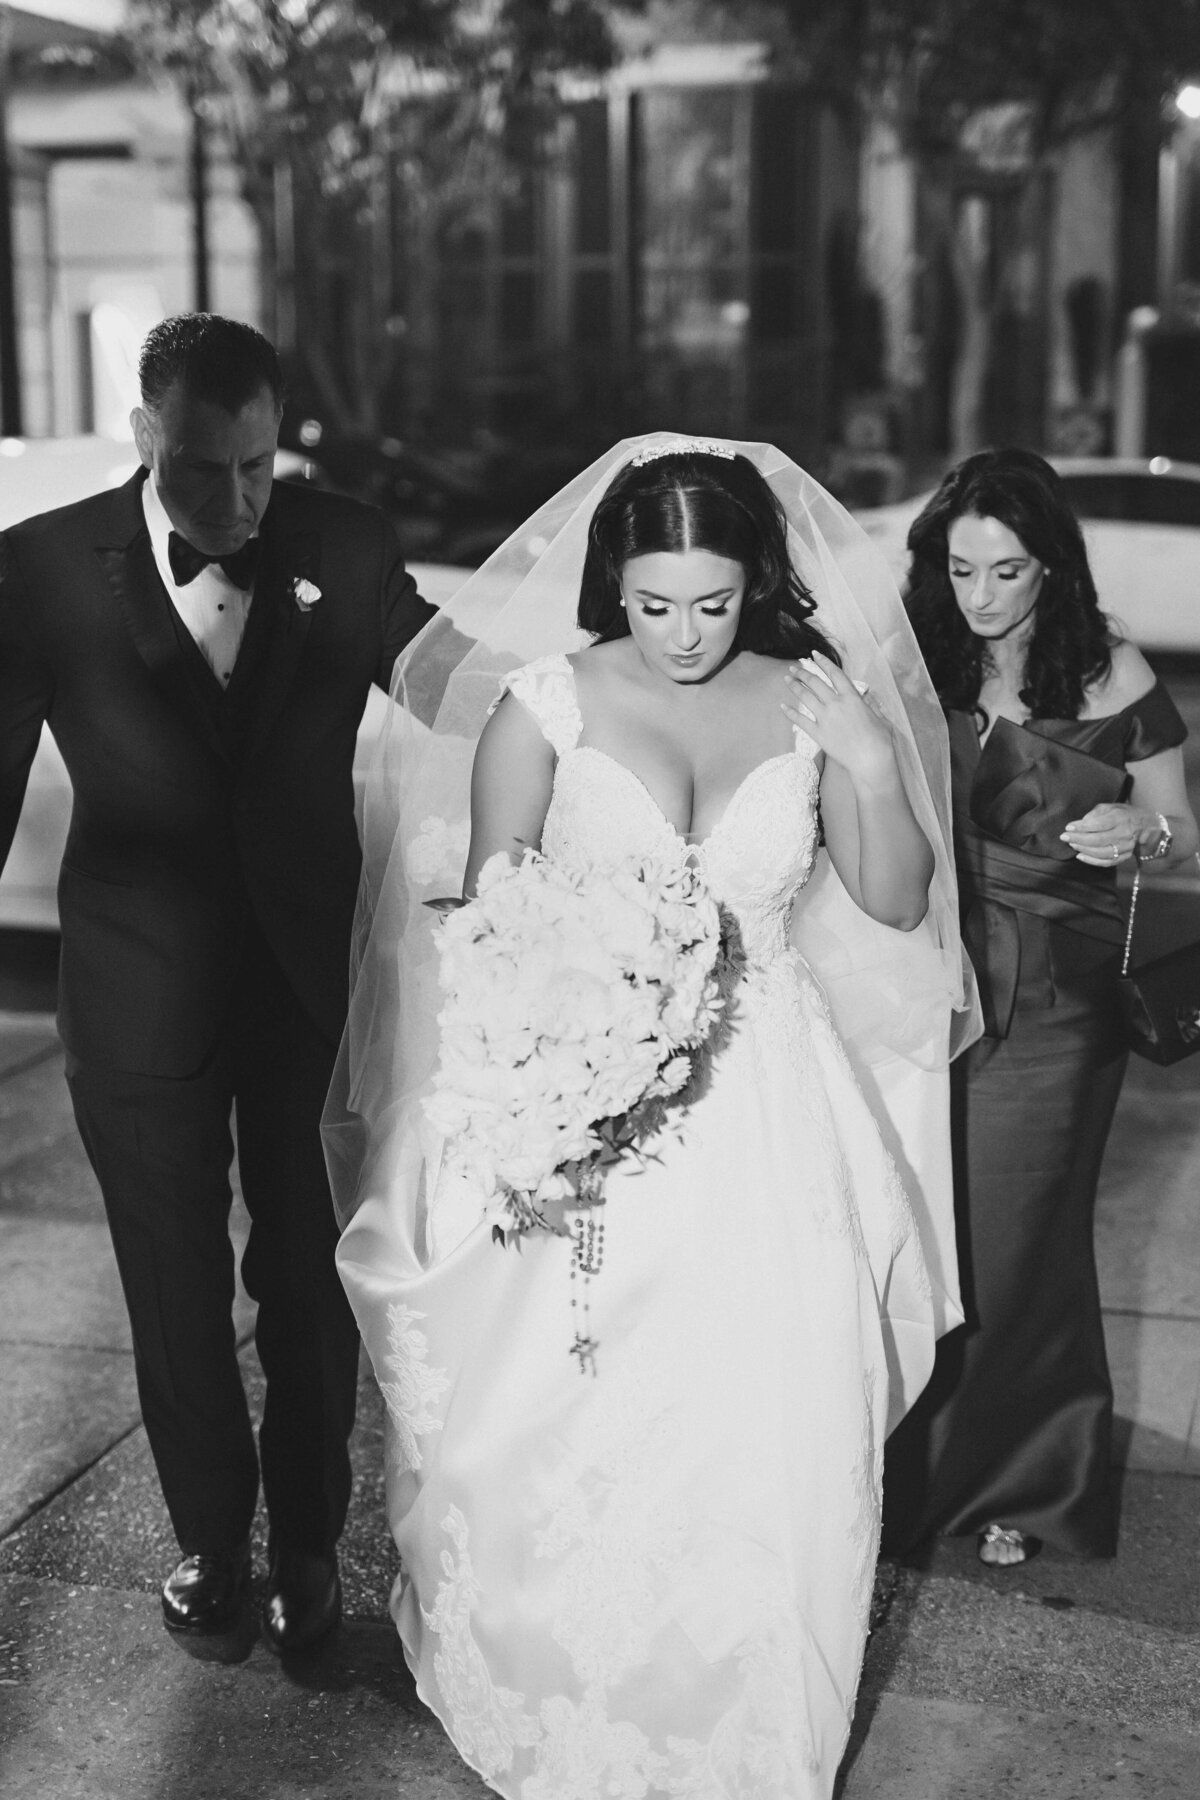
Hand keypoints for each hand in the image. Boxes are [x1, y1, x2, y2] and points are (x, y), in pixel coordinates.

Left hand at [781, 652, 894, 784]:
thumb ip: (869, 704)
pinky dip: (790, 712)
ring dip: (795, 686)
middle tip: (794, 668)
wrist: (870, 760)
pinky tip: (782, 706)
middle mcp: (836, 704)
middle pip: (815, 683)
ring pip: (805, 697)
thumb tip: (865, 696)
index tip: (814, 654)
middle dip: (803, 673)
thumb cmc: (879, 739)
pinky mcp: (818, 734)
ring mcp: (825, 719)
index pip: (834, 674)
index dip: (823, 662)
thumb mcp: (879, 716)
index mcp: (852, 697)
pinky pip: (800, 720)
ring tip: (787, 679)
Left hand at [1060, 803, 1144, 866]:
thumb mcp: (1111, 807)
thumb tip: (1081, 823)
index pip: (1098, 824)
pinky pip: (1107, 862)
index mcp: (1120, 818)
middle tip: (1064, 837)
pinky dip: (1092, 861)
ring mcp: (1125, 847)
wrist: (1145, 826)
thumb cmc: (1123, 814)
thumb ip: (1095, 813)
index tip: (1068, 827)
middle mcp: (1124, 833)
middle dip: (1078, 839)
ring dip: (1084, 850)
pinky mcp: (1125, 856)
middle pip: (1098, 840)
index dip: (1082, 827)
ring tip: (1072, 844)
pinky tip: (1080, 856)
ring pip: (1102, 853)